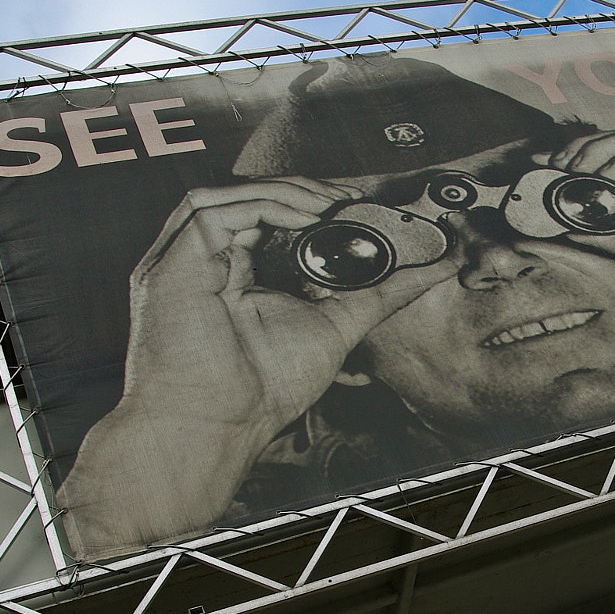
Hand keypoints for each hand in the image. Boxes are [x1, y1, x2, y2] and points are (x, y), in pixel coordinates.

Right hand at [60, 178, 457, 555]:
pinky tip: (303, 214)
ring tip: (331, 202)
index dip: (311, 201)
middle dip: (304, 189)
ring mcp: (183, 258)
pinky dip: (263, 203)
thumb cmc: (264, 389)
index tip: (358, 201)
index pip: (270, 216)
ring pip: (233, 195)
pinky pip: (215, 208)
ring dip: (286, 191)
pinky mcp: (173, 258)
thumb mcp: (340, 324)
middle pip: (251, 198)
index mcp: (234, 273)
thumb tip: (441, 266)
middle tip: (351, 195)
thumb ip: (385, 292)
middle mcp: (204, 261)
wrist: (221, 424)